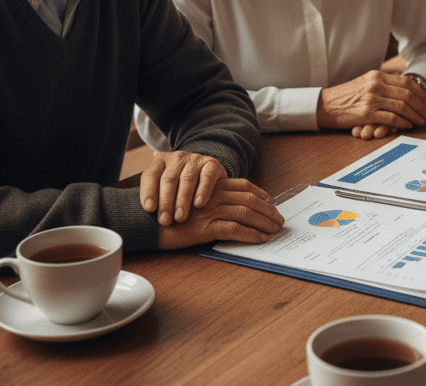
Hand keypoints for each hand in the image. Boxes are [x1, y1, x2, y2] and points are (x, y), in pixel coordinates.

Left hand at [140, 151, 228, 226]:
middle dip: (165, 201)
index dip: (149, 191)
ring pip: (187, 178)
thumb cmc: (178, 188)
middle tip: (165, 221)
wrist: (206, 175)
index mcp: (160, 161)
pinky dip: (203, 190)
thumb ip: (154, 196)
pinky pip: (207, 176)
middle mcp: (177, 158)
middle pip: (168, 178)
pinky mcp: (212, 164)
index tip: (149, 209)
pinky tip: (199, 204)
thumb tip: (137, 214)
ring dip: (182, 200)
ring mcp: (195, 159)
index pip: (150, 174)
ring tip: (180, 218)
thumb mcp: (163, 187)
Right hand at [156, 177, 283, 249]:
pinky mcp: (206, 228)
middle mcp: (214, 195)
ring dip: (265, 222)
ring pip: (247, 213)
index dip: (261, 193)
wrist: (145, 222)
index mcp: (211, 187)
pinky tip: (260, 239)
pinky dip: (251, 234)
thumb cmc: (168, 214)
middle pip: (250, 199)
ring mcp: (211, 211)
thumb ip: (208, 201)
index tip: (271, 200)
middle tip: (280, 220)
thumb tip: (228, 209)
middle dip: (268, 210)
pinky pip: (235, 229)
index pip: (244, 185)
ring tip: (275, 230)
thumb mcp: (190, 201)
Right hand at [317, 70, 425, 138]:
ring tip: (420, 121)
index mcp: (377, 76)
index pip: (406, 82)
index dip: (419, 92)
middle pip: (407, 94)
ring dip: (414, 115)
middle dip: (421, 106)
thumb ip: (382, 83)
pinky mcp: (367, 113)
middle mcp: (376, 85)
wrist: (326, 104)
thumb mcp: (365, 82)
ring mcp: (372, 99)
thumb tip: (402, 87)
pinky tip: (407, 125)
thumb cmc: (345, 96)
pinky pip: (391, 118)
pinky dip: (402, 122)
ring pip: (402, 106)